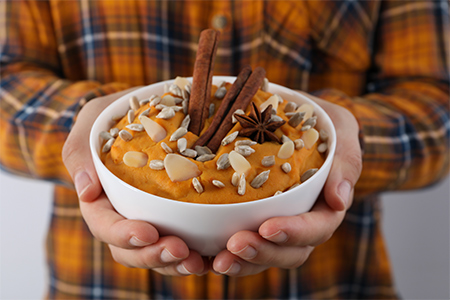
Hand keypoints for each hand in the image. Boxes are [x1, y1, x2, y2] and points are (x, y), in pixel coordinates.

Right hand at [62, 89, 207, 275]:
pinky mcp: (176, 214)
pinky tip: (211, 254)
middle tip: (179, 250)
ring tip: (197, 261)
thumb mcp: (93, 121)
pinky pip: (184, 240)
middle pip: (132, 249)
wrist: (146, 108)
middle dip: (154, 255)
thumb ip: (81, 152)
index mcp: (101, 199)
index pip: (105, 225)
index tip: (148, 233)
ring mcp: (151, 217)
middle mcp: (125, 214)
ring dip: (175, 263)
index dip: (123, 234)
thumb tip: (85, 192)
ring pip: (157, 252)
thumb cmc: (114, 116)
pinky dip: (196, 252)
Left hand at [212, 93, 362, 275]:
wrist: (298, 121)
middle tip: (235, 245)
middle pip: (288, 251)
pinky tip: (204, 254)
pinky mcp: (254, 220)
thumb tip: (340, 200)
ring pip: (264, 255)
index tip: (268, 227)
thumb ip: (346, 162)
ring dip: (242, 261)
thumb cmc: (324, 126)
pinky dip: (223, 252)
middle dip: (263, 252)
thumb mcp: (342, 132)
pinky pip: (242, 244)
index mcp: (326, 206)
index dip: (294, 233)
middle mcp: (302, 223)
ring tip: (218, 260)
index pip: (317, 228)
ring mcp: (277, 224)